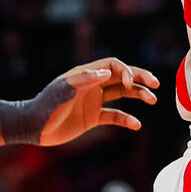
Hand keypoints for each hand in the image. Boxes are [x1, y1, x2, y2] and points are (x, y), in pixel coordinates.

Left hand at [24, 58, 158, 145]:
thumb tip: (108, 71)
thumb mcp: (63, 90)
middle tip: (156, 83)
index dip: (124, 70)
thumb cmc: (46, 104)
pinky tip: (137, 124)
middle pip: (121, 76)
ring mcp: (93, 100)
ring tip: (152, 99)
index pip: (112, 65)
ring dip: (137, 94)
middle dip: (138, 77)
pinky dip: (126, 119)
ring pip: (121, 94)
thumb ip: (85, 79)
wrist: (34, 126)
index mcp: (86, 73)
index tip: (128, 83)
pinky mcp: (92, 117)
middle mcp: (93, 84)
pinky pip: (114, 116)